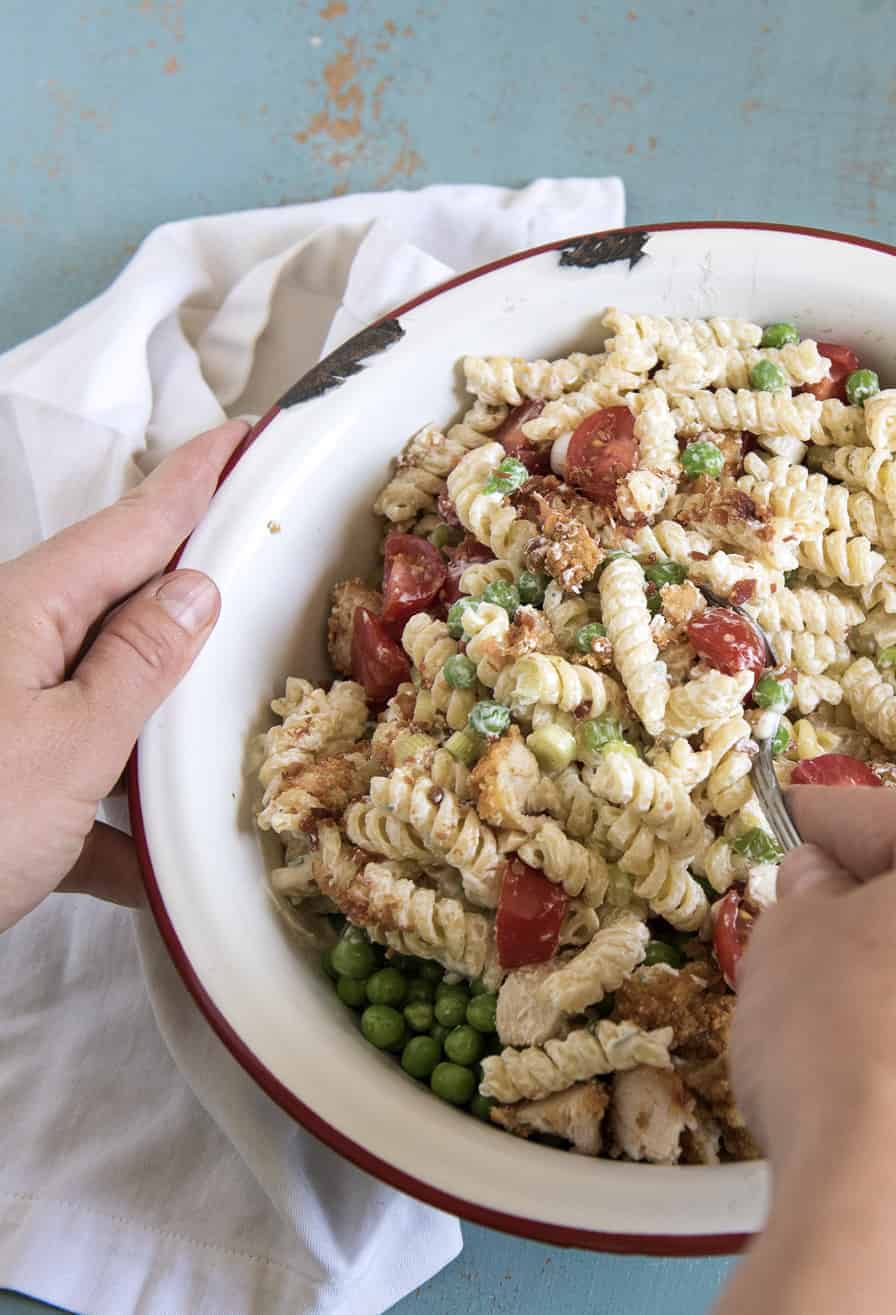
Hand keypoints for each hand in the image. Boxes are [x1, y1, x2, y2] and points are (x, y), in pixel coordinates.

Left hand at [0, 420, 248, 930]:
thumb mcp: (66, 745)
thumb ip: (138, 664)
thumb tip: (197, 586)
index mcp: (27, 611)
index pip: (136, 523)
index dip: (198, 477)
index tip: (250, 430)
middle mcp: (9, 646)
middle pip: (121, 601)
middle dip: (191, 583)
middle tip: (266, 558)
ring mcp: (0, 715)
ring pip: (105, 691)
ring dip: (164, 709)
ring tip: (237, 709)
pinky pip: (72, 779)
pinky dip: (115, 819)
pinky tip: (152, 873)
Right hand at [717, 787, 895, 1314]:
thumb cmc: (846, 1036)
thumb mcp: (790, 935)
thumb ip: (808, 892)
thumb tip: (821, 885)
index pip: (894, 817)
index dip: (826, 821)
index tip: (793, 819)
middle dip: (880, 910)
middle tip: (807, 926)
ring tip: (838, 1025)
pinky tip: (886, 1099)